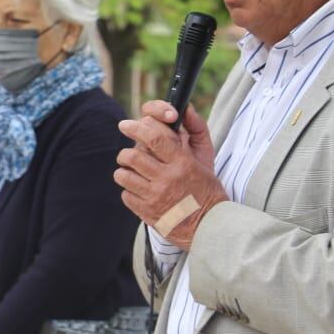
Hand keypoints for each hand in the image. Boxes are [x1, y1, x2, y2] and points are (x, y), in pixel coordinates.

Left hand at [113, 100, 227, 250]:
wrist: (209, 226)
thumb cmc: (207, 189)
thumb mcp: (206, 158)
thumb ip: (195, 130)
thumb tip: (184, 108)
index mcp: (182, 163)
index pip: (154, 137)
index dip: (137, 127)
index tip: (126, 125)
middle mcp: (167, 178)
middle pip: (132, 156)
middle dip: (125, 152)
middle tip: (127, 154)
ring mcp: (155, 197)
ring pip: (123, 175)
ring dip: (124, 171)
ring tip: (132, 172)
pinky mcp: (147, 212)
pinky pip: (125, 194)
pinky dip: (129, 190)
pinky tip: (139, 190)